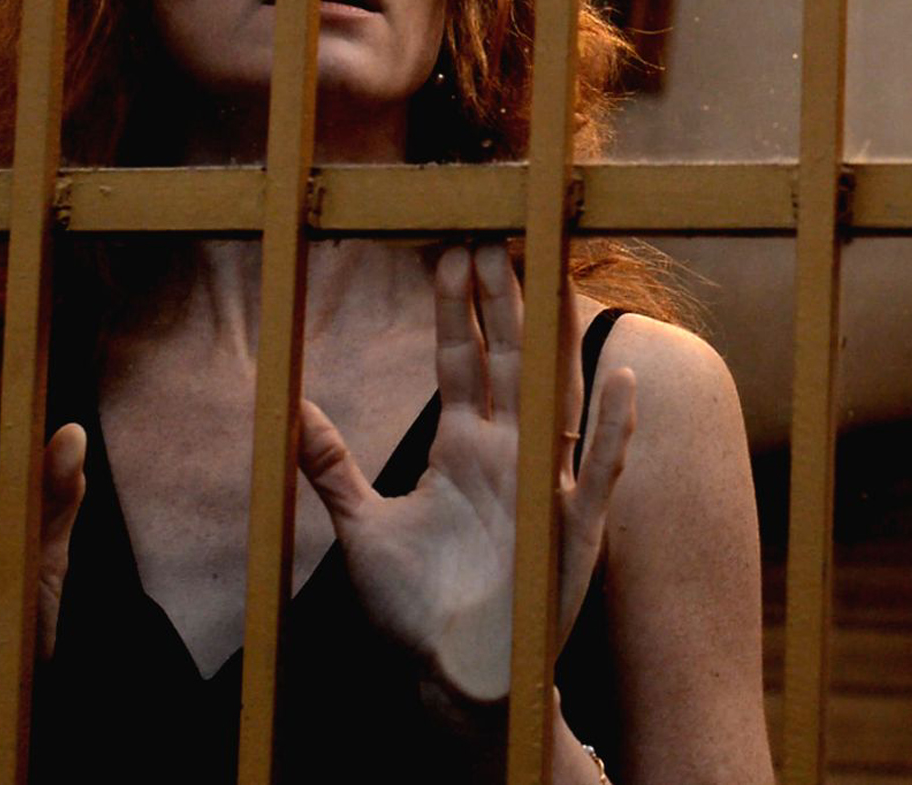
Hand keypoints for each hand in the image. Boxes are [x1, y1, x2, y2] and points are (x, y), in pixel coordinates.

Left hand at [298, 244, 636, 709]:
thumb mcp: (362, 529)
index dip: (454, 307)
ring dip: (551, 339)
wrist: (456, 678)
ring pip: (554, 395)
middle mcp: (507, 455)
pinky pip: (598, 472)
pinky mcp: (575, 530)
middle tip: (490, 232)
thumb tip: (293, 406)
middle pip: (507, 359)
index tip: (447, 250)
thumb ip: (332, 466)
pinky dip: (610, 430)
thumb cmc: (416, 610)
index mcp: (462, 449)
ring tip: (550, 277)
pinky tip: (619, 384)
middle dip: (499, 299)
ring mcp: (543, 486)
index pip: (459, 360)